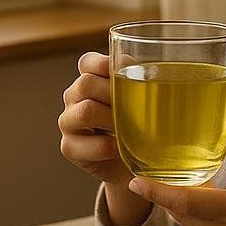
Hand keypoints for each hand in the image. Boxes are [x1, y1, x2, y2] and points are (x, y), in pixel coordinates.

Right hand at [58, 53, 132, 186]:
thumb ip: (141, 85)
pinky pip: (85, 144)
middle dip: (114, 94)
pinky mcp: (69, 147)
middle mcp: (74, 97)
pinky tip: (120, 149)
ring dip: (112, 120)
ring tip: (130, 129)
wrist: (132, 163)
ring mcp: (68, 122)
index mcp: (89, 80)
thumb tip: (157, 72)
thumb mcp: (141, 102)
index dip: (105, 64)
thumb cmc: (138, 126)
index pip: (87, 62)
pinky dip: (107, 147)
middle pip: (86, 84)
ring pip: (85, 111)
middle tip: (136, 106)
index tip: (127, 72)